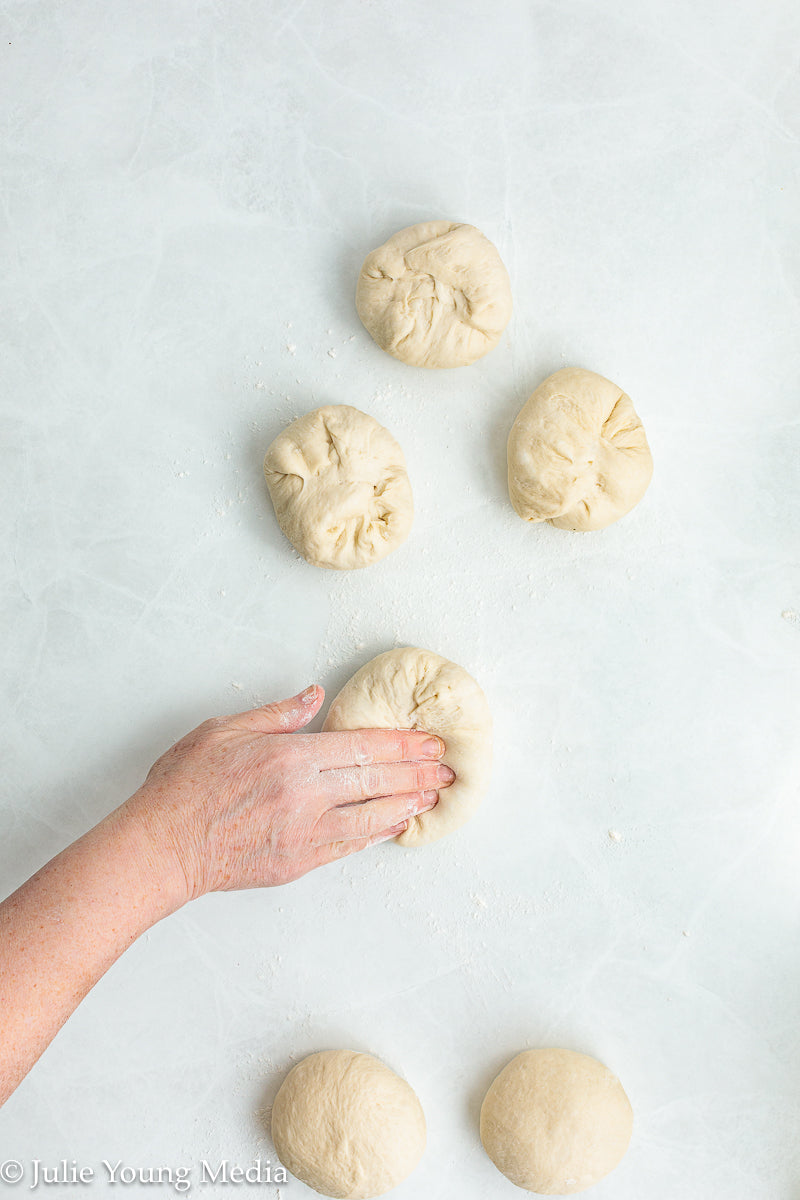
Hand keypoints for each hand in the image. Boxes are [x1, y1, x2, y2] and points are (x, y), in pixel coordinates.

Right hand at [123, 685, 454, 904]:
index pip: (361, 747)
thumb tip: (314, 696)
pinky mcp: (299, 863)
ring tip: (433, 795)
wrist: (163, 847)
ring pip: (371, 816)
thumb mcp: (225, 731)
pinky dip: (378, 832)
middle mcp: (304, 796)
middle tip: (447, 767)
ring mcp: (304, 834)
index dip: (401, 744)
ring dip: (407, 804)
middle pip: (376, 780)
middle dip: (417, 772)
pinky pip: (350, 845)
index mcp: (289, 758)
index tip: (428, 741)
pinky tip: (396, 824)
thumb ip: (276, 715)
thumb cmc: (185, 786)